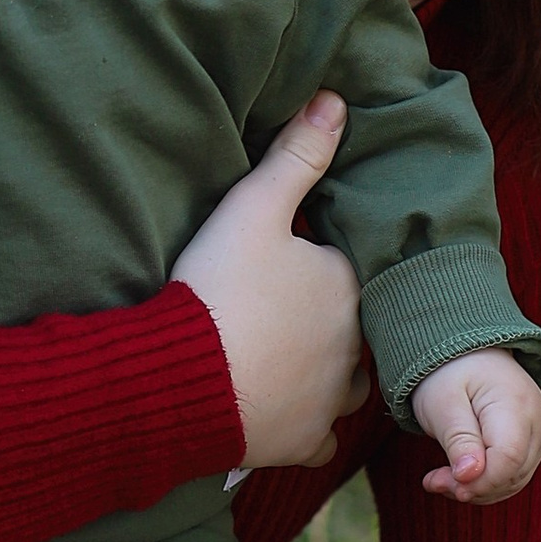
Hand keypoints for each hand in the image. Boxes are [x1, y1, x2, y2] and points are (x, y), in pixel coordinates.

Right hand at [169, 95, 368, 472]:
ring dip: (327, 372)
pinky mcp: (303, 441)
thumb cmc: (219, 289)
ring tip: (286, 357)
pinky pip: (317, 436)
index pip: (345, 268)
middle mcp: (356, 347)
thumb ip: (296, 155)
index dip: (314, 262)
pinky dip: (304, 425)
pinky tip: (280, 411)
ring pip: (349, 383)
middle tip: (279, 309)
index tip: (281, 263)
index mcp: (348, 287)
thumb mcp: (252, 208)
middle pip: (352, 326)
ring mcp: (332, 400)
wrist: (184, 378)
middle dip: (327, 319)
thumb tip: (335, 99)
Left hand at [410, 349, 540, 503]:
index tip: (443, 482)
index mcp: (515, 404)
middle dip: (473, 487)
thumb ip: (458, 439)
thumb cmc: (450, 373)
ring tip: (439, 480)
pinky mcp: (531, 443)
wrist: (467, 353)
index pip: (508, 458)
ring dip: (477, 489)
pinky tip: (457, 478)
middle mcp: (536, 421)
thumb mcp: (443, 402)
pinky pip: (513, 475)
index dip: (479, 480)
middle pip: (514, 473)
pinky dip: (485, 483)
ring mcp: (538, 433)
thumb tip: (469, 476)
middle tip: (433, 481)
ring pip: (514, 480)